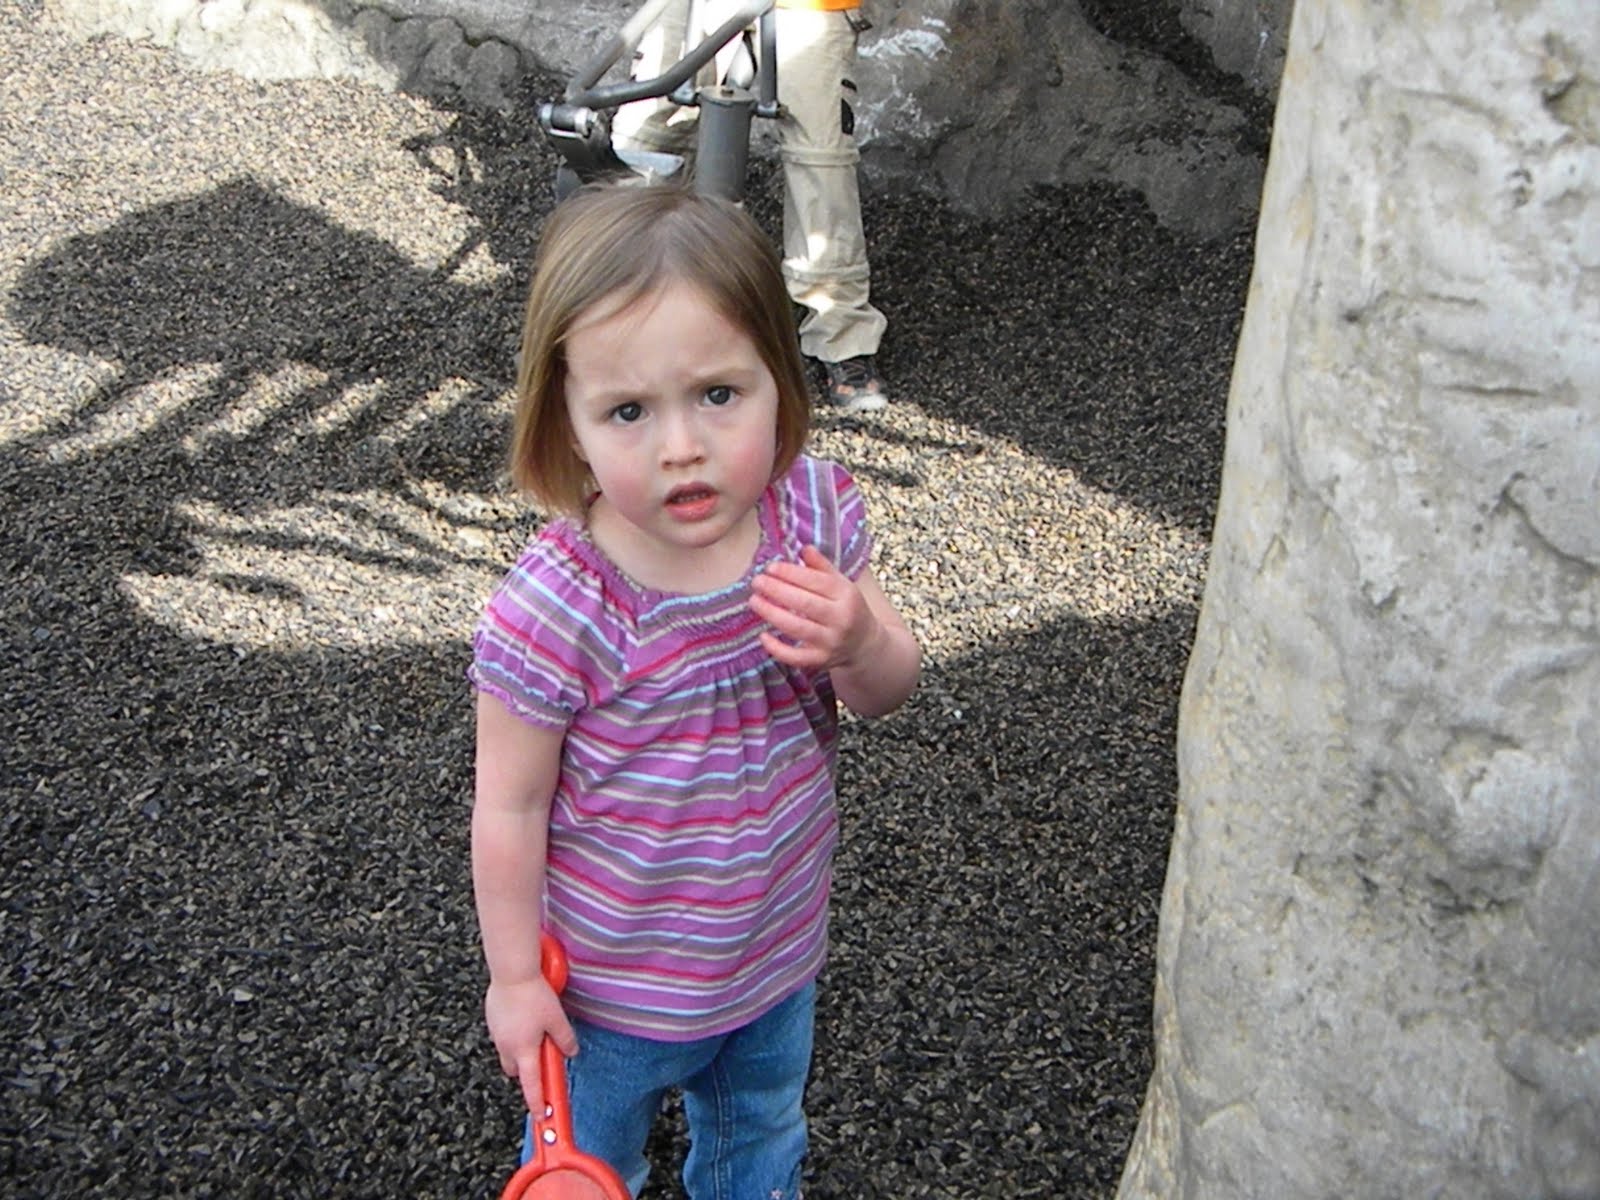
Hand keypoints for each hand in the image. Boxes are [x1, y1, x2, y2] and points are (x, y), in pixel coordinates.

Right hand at [485, 975, 578, 1114]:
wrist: (512, 973)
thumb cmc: (534, 995)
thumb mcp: (557, 1019)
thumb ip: (565, 1039)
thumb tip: (571, 1052)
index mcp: (524, 1050)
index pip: (531, 1085)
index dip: (537, 1102)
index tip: (541, 1115)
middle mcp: (507, 1046)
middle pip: (516, 1071)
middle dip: (528, 1071)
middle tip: (542, 1060)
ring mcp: (497, 1034)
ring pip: (508, 1053)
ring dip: (520, 1052)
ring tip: (535, 1034)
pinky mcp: (493, 1020)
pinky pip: (503, 1036)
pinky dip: (514, 1035)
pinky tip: (524, 1019)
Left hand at [749, 545, 879, 671]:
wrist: (864, 643)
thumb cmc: (847, 607)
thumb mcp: (841, 583)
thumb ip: (822, 566)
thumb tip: (803, 548)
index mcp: (846, 595)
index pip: (816, 581)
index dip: (791, 573)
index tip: (770, 567)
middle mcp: (841, 618)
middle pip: (805, 603)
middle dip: (778, 591)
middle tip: (757, 582)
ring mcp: (831, 641)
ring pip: (798, 628)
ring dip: (772, 614)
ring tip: (754, 601)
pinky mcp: (821, 660)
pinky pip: (796, 657)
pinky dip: (778, 649)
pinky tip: (763, 636)